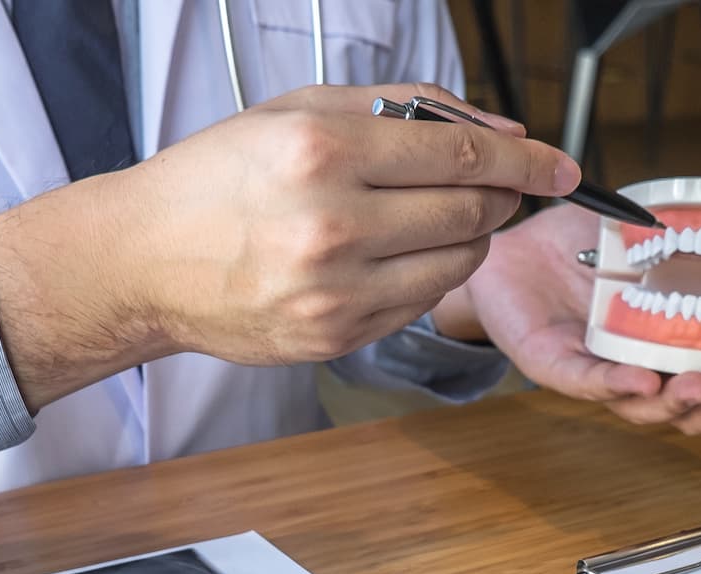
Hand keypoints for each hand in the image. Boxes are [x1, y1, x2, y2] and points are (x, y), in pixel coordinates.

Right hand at [0, 83, 579, 411]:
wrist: (143, 262)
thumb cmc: (215, 180)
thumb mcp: (296, 110)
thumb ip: (402, 110)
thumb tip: (496, 134)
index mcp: (319, 153)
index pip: (458, 157)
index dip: (524, 163)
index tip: (557, 167)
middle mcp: (331, 225)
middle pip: (468, 213)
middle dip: (499, 200)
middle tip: (497, 191)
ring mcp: (334, 291)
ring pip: (454, 265)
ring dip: (467, 240)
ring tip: (432, 220)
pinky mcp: (335, 336)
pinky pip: (418, 304)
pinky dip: (425, 277)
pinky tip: (390, 256)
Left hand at [432, 203, 700, 434]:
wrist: (516, 243)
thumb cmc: (585, 249)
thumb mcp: (663, 243)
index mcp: (668, 350)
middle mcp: (636, 371)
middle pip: (686, 411)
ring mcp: (596, 373)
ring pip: (643, 409)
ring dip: (678, 403)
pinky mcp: (553, 365)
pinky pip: (588, 383)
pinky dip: (617, 385)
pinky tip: (642, 381)